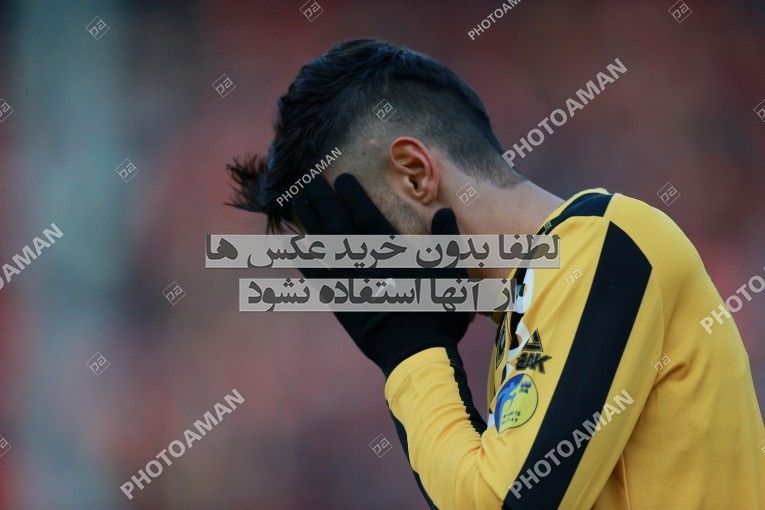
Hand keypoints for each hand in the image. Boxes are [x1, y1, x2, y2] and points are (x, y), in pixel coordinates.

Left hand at [292, 174, 472, 375]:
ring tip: (298, 201)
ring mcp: (349, 283)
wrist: (416, 354)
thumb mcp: (451, 275)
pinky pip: (318, 277)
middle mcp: (365, 264)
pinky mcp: (341, 303)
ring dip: (311, 222)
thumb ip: (445, 240)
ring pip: (324, 247)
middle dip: (325, 201)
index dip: (354, 196)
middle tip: (309, 181)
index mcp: (391, 254)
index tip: (342, 178)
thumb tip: (444, 209)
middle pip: (339, 225)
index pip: (367, 216)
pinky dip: (306, 260)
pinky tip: (294, 246)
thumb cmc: (438, 314)